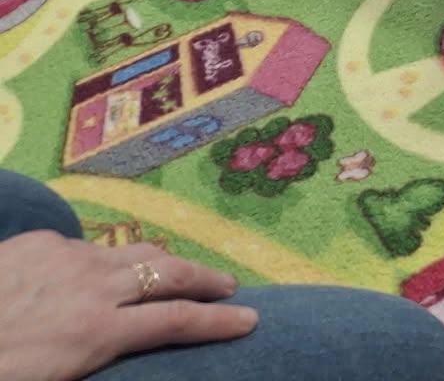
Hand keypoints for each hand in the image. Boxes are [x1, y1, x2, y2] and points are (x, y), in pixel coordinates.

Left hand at [0, 231, 257, 380]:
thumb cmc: (2, 372)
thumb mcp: (54, 379)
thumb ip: (91, 352)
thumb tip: (116, 341)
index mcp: (95, 332)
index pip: (176, 321)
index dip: (218, 322)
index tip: (251, 320)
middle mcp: (91, 288)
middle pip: (167, 274)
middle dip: (206, 280)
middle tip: (229, 288)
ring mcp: (64, 258)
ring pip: (131, 252)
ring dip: (162, 264)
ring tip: (178, 272)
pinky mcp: (35, 243)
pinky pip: (83, 247)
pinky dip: (104, 260)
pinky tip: (97, 271)